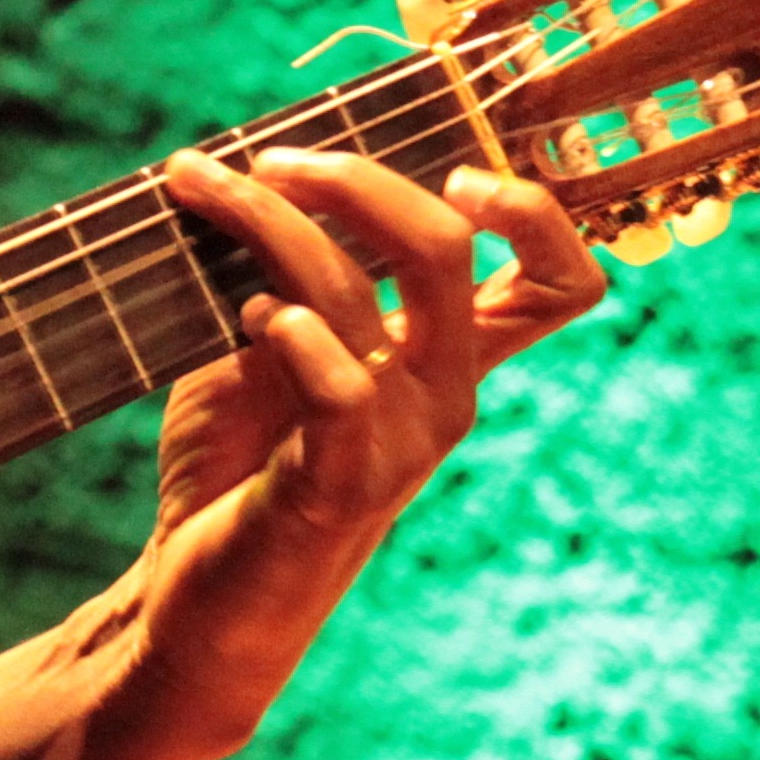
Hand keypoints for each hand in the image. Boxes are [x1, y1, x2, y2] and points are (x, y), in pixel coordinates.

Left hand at [112, 148, 606, 746]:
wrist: (195, 596)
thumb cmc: (236, 465)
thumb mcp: (271, 347)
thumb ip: (292, 273)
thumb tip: (262, 170)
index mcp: (452, 359)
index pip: (563, 282)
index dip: (533, 211)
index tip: (452, 169)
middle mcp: (446, 396)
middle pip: (448, 247)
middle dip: (352, 179)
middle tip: (268, 163)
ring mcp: (402, 442)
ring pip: (359, 290)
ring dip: (269, 224)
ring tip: (201, 197)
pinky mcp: (343, 484)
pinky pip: (338, 384)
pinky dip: (289, 330)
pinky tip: (247, 319)